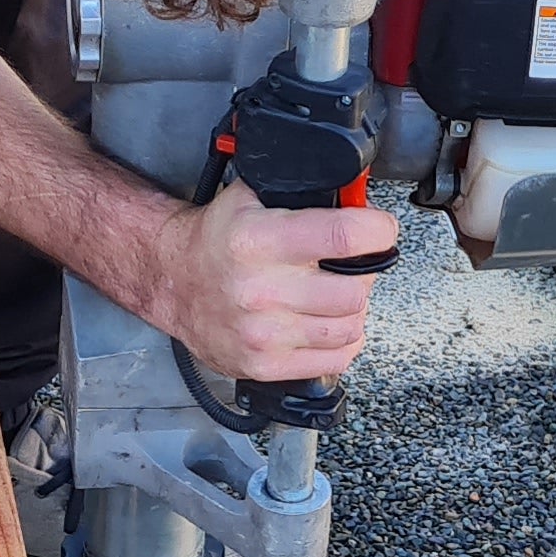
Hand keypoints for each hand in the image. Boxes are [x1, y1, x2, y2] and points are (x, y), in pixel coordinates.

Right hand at [132, 182, 398, 382]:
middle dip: (365, 274)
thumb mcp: (250, 198)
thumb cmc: (217, 241)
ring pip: (350, 327)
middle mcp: (260, 290)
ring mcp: (263, 334)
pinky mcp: (265, 365)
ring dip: (354, 309)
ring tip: (338, 294)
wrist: (174, 283)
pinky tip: (329, 323)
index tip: (380, 229)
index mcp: (259, 241)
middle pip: (355, 290)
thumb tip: (354, 192)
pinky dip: (343, 341)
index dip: (377, 230)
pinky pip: (334, 359)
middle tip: (353, 265)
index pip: (344, 237)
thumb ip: (300, 191)